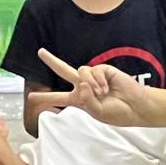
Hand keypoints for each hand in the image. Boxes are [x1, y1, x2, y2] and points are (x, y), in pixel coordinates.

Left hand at [36, 49, 153, 126]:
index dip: (45, 97)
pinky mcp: (104, 69)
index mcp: (79, 100)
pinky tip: (107, 87)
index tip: (30, 97)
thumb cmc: (116, 112)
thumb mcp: (96, 113)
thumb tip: (81, 83)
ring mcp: (93, 77)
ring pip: (80, 72)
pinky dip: (99, 80)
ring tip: (102, 93)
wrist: (135, 106)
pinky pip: (93, 71)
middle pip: (64, 70)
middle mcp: (83, 86)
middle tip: (40, 52)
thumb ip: (86, 100)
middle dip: (52, 61)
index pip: (59, 97)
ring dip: (90, 84)